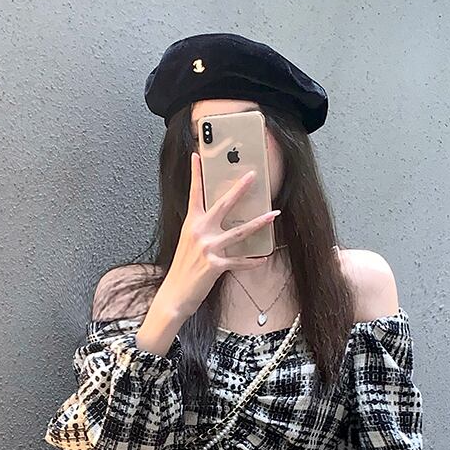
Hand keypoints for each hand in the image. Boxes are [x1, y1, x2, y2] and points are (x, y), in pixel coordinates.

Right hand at [153, 152, 280, 323]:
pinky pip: (239, 261)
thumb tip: (217, 220)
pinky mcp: (215, 265)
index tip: (197, 156)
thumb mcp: (188, 243)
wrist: (175, 294)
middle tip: (253, 176)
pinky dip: (252, 261)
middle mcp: (199, 232)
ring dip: (259, 223)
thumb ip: (201, 229)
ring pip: (239, 232)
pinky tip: (263, 259)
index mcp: (191, 223)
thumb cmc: (182, 268)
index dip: (196, 174)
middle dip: (240, 189)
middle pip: (223, 205)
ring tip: (274, 214)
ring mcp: (208, 248)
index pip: (194, 194)